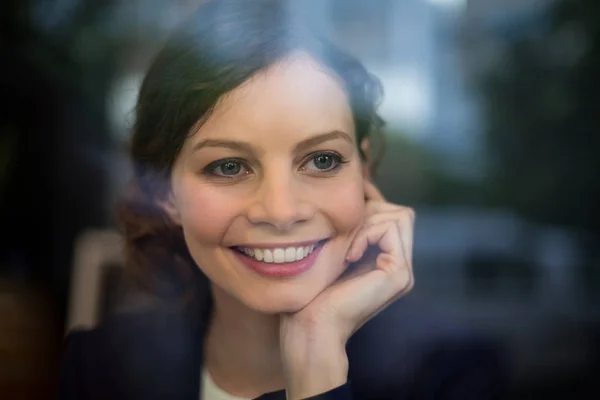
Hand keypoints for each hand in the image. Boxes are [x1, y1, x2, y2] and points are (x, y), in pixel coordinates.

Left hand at [280, 180, 414, 398]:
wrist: (312, 327)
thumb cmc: (314, 292)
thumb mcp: (335, 250)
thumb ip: (351, 228)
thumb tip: (361, 190)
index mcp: (388, 261)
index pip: (393, 214)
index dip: (370, 205)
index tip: (342, 215)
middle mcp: (400, 265)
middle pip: (401, 213)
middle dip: (369, 212)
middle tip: (344, 236)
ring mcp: (404, 271)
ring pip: (400, 216)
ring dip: (366, 223)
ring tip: (345, 249)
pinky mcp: (399, 274)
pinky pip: (390, 229)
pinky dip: (367, 233)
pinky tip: (348, 255)